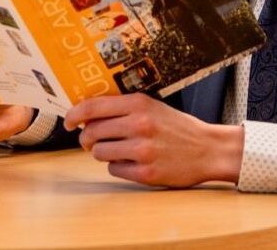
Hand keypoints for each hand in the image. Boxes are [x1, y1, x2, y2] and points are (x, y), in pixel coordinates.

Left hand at [64, 93, 243, 186]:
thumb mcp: (152, 107)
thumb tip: (85, 114)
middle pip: (91, 132)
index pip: (92, 107)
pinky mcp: (146, 172)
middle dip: (86, 138)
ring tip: (118, 150)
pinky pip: (114, 169)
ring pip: (99, 152)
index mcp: (139, 104)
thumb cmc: (177, 128)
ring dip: (103, 153)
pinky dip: (118, 167)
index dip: (73, 115)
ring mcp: (143, 150)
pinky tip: (132, 162)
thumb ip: (122, 108)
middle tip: (91, 141)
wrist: (209, 149)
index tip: (67, 122)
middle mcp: (139, 125)